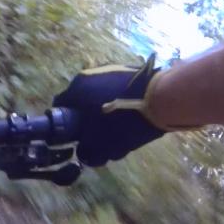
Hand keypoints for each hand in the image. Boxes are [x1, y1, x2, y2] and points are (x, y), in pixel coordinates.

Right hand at [52, 54, 171, 166]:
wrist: (163, 99)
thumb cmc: (125, 122)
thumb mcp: (104, 145)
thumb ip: (89, 152)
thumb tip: (84, 154)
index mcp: (77, 90)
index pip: (60, 106)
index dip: (66, 124)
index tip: (76, 136)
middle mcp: (89, 75)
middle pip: (80, 99)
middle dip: (86, 116)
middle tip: (99, 133)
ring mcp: (109, 69)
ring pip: (98, 93)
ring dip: (102, 107)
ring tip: (118, 124)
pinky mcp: (127, 69)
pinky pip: (115, 88)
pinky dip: (118, 99)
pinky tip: (130, 113)